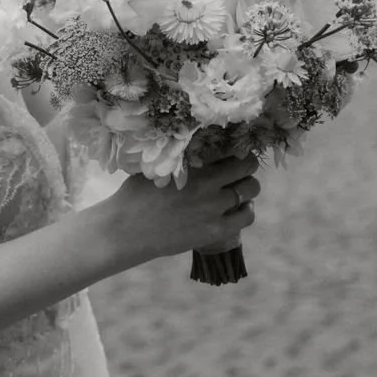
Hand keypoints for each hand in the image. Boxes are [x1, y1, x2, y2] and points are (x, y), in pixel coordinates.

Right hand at [103, 154, 260, 267]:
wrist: (126, 230)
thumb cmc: (136, 196)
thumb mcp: (157, 167)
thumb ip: (181, 157)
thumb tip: (199, 145)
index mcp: (192, 164)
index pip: (231, 147)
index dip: (237, 147)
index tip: (235, 150)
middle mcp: (207, 183)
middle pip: (247, 166)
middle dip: (246, 164)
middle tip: (240, 168)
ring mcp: (213, 208)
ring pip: (250, 190)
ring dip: (248, 187)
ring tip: (240, 189)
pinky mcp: (215, 230)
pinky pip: (247, 216)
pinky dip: (247, 210)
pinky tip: (239, 208)